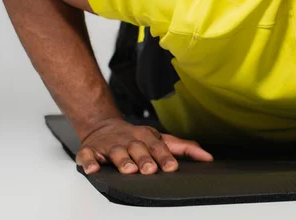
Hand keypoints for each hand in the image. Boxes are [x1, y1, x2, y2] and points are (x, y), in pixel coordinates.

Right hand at [75, 118, 212, 174]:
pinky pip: (88, 156)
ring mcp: (110, 145)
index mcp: (147, 137)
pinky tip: (94, 169)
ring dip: (122, 161)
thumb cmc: (137, 137)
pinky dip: (89, 162)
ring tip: (128, 170)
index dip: (165, 157)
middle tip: (150, 170)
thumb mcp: (161, 138)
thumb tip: (207, 157)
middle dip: (144, 159)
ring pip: (117, 153)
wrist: (103, 126)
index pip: (158, 147)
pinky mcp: (91, 151)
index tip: (172, 167)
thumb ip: (183, 148)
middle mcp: (129, 140)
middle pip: (138, 150)